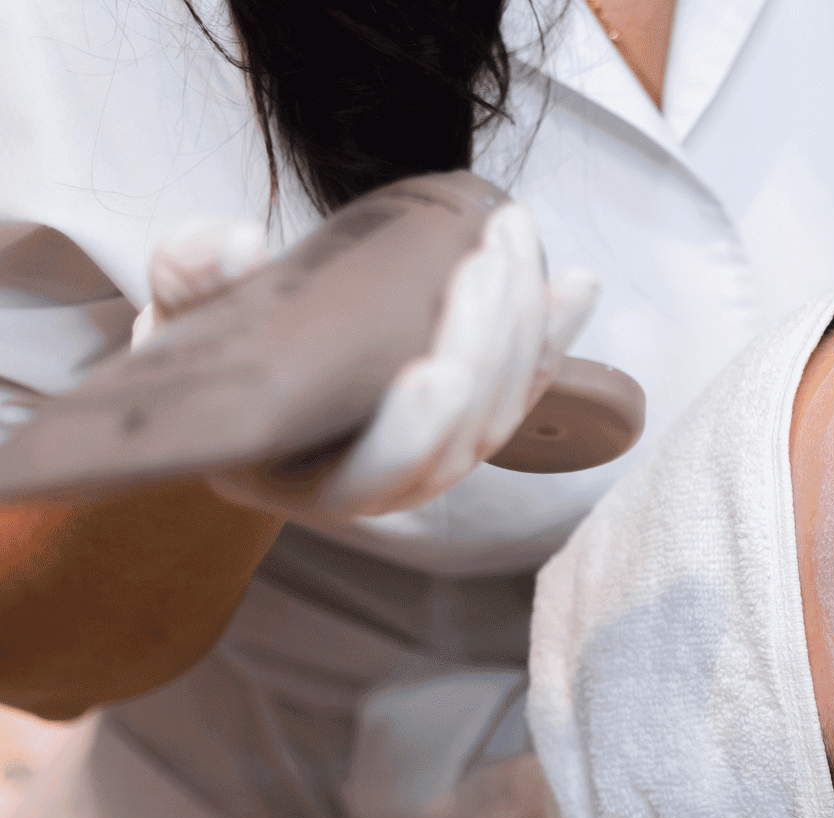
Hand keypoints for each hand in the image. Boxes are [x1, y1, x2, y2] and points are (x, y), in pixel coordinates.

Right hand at [136, 206, 598, 518]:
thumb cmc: (208, 353)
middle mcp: (385, 483)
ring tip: (512, 238)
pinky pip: (531, 382)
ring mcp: (440, 454)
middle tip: (484, 261)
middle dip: (485, 347)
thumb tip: (232, 243)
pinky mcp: (477, 415)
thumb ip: (191, 283)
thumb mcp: (177, 321)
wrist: (249, 363)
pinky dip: (556, 331)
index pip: (373, 476)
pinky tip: (577, 281)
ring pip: (505, 407)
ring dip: (523, 324)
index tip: (434, 370)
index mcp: (304, 481)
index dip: (412, 432)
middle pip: (460, 435)